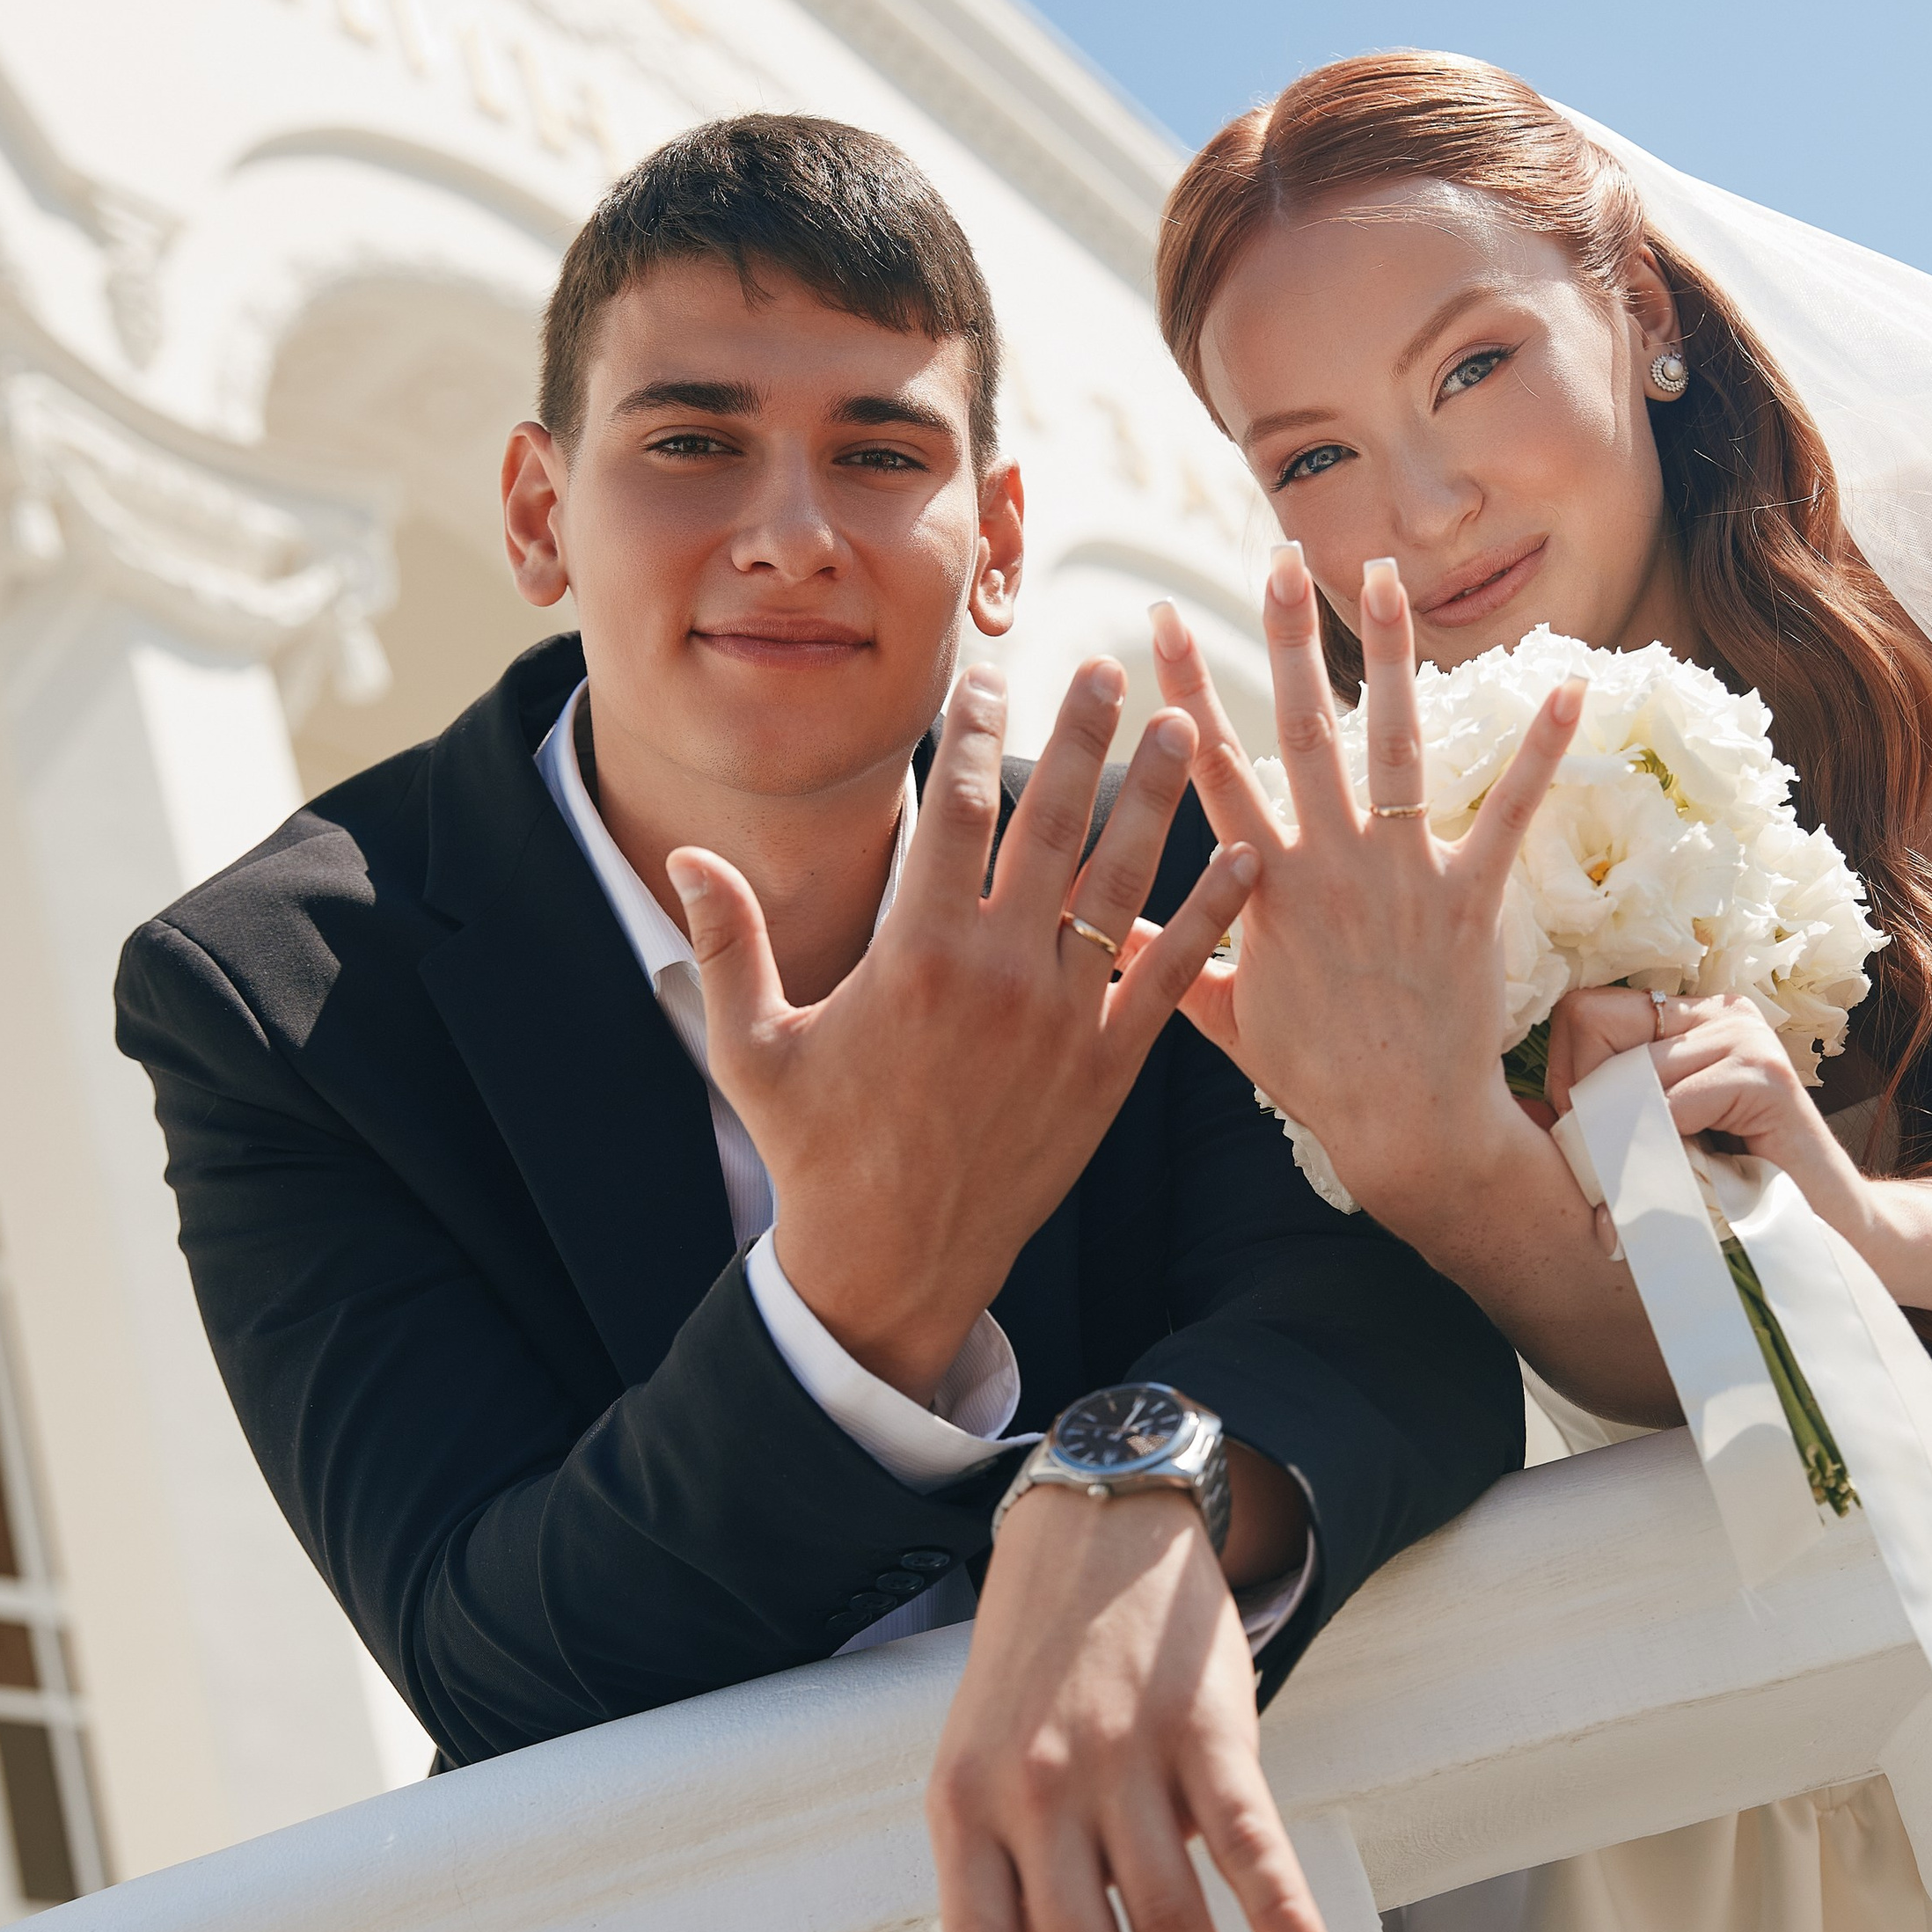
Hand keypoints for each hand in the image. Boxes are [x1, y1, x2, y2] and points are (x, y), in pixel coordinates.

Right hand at [667, 659, 1256, 1401]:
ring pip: (1121, 885)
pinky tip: (1243, 862)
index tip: (990, 673)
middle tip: (1111, 670)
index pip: (951, 812)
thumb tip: (688, 855)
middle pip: (1051, 826)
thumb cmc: (816, 1152)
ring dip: (1155, 800)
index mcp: (913, 954)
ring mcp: (1062, 1020)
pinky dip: (1210, 918)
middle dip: (1082, 737)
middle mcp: (997, 974)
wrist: (892, 1261)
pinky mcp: (1108, 1070)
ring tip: (1181, 729)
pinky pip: (1170, 978)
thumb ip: (726, 945)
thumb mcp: (750, 1047)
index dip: (972, 733)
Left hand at [929, 1482, 1334, 1931]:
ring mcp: (1122, 1759)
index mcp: (965, 1811)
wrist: (1095, 1530)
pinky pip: (1246, 1841)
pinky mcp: (1203, 1728)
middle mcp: (1037, 1793)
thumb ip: (1004, 1871)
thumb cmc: (1035, 1670)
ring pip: (1169, 1921)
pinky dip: (1280, 1918)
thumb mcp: (981, 1763)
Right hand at [1152, 546, 1583, 1247]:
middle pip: (1302, 729)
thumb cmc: (1314, 1078)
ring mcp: (1402, 875)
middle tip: (1278, 560)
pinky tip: (1569, 685)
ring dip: (1393, 654)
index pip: (1211, 770)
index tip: (1159, 622)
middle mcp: (1330, 864)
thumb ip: (1168, 963)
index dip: (1183, 691)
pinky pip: (1511, 811)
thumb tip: (1105, 935)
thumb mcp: (1224, 1021)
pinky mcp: (1470, 897)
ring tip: (1387, 576)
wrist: (1404, 1127)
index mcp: (1263, 886)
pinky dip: (1542, 749)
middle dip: (1287, 638)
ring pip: (1395, 744)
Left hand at [1543, 989, 1873, 1242]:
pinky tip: (1699, 1177)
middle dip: (1590, 1109)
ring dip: (1630, 1141)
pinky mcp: (1765, 1074)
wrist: (1818, 1238)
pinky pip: (1674, 1102)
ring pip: (1629, 1073)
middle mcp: (1712, 1012)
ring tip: (1666, 1177)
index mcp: (1682, 1020)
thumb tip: (1519, 1111)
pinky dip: (1669, 1151)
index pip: (1580, 1011)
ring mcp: (1743, 1035)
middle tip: (1626, 1166)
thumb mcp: (1652, 1144)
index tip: (1597, 1137)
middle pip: (1590, 1027)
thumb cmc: (1724, 1196)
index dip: (1570, 1079)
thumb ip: (1599, 1114)